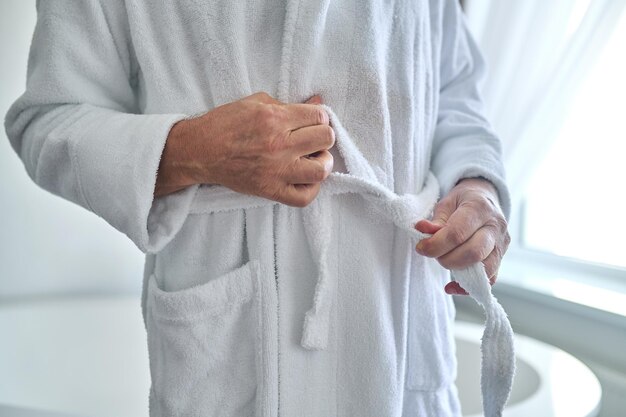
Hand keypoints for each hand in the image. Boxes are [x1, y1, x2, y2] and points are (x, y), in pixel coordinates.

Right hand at [155, 92, 333, 206]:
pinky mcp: (270, 190)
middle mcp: (278, 144)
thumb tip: (318, 101)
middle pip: (325, 139)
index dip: (319, 117)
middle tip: (312, 139)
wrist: (199, 151)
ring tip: (312, 159)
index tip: (311, 122)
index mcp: (274, 118)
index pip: (319, 116)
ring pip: (321, 170)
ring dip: (322, 163)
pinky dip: (311, 189)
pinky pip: (304, 197)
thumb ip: (289, 104)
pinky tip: (305, 179)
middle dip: (322, 136)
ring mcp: (276, 170)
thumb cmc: (225, 124)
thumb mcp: (256, 103)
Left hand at [414, 178, 509, 294]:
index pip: (457, 233)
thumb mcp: (446, 203)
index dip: (436, 245)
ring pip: (484, 269)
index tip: (421, 248)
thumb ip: (435, 220)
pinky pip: (489, 279)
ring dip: (458, 271)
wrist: (485, 199)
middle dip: (447, 259)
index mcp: (480, 208)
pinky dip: (469, 286)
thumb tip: (422, 229)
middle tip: (434, 254)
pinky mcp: (502, 258)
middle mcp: (495, 227)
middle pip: (473, 253)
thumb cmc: (463, 201)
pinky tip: (452, 285)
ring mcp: (502, 244)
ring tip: (445, 260)